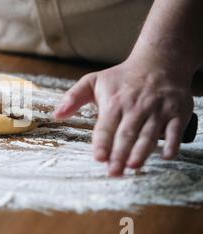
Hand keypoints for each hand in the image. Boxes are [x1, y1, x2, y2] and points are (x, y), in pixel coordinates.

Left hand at [53, 57, 193, 175]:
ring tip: (133, 167)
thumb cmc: (122, 77)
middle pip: (126, 134)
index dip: (102, 142)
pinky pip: (175, 130)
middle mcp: (135, 107)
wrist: (159, 62)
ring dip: (141, 151)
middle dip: (119, 154)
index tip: (98, 157)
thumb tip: (56, 115)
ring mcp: (157, 110)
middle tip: (113, 172)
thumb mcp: (93, 80)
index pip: (106, 126)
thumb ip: (73, 97)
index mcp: (114, 102)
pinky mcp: (177, 112)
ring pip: (149, 134)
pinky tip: (165, 156)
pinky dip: (171, 143)